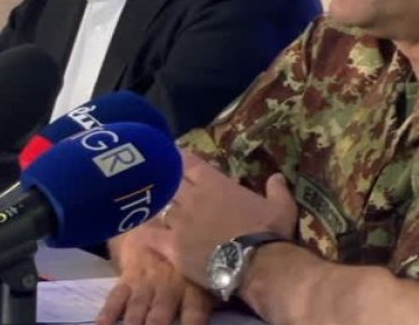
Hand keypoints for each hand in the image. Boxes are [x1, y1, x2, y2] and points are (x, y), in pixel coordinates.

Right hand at [96, 225, 213, 324]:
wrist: (162, 223)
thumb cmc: (192, 250)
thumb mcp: (208, 265)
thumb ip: (215, 284)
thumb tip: (238, 292)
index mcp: (192, 286)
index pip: (195, 311)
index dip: (193, 322)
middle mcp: (169, 287)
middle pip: (162, 312)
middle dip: (157, 323)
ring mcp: (146, 283)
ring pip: (138, 306)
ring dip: (134, 321)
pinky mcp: (127, 279)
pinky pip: (116, 296)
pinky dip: (109, 311)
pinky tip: (103, 323)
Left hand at [144, 152, 297, 285]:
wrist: (256, 263)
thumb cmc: (268, 231)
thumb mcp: (282, 206)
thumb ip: (277, 189)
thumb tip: (277, 176)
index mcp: (215, 184)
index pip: (188, 163)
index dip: (178, 158)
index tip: (171, 155)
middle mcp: (192, 198)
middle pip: (169, 183)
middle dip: (163, 181)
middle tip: (156, 179)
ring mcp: (179, 222)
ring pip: (158, 207)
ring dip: (154, 206)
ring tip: (146, 204)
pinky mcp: (172, 247)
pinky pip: (150, 236)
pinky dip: (143, 232)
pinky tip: (136, 231)